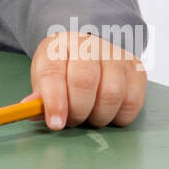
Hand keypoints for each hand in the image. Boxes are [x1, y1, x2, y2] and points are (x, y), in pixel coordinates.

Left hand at [21, 31, 146, 129]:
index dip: (54, 101)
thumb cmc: (64, 67)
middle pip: (84, 81)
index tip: (55, 123)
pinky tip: (108, 112)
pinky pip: (133, 101)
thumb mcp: (45, 75)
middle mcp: (89, 45)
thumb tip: (31, 110)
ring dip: (98, 115)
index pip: (54, 71)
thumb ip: (40, 94)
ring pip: (112, 93)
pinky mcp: (137, 69)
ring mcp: (116, 55)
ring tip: (90, 115)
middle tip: (72, 120)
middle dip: (77, 110)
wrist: (90, 48)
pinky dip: (119, 116)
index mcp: (59, 45)